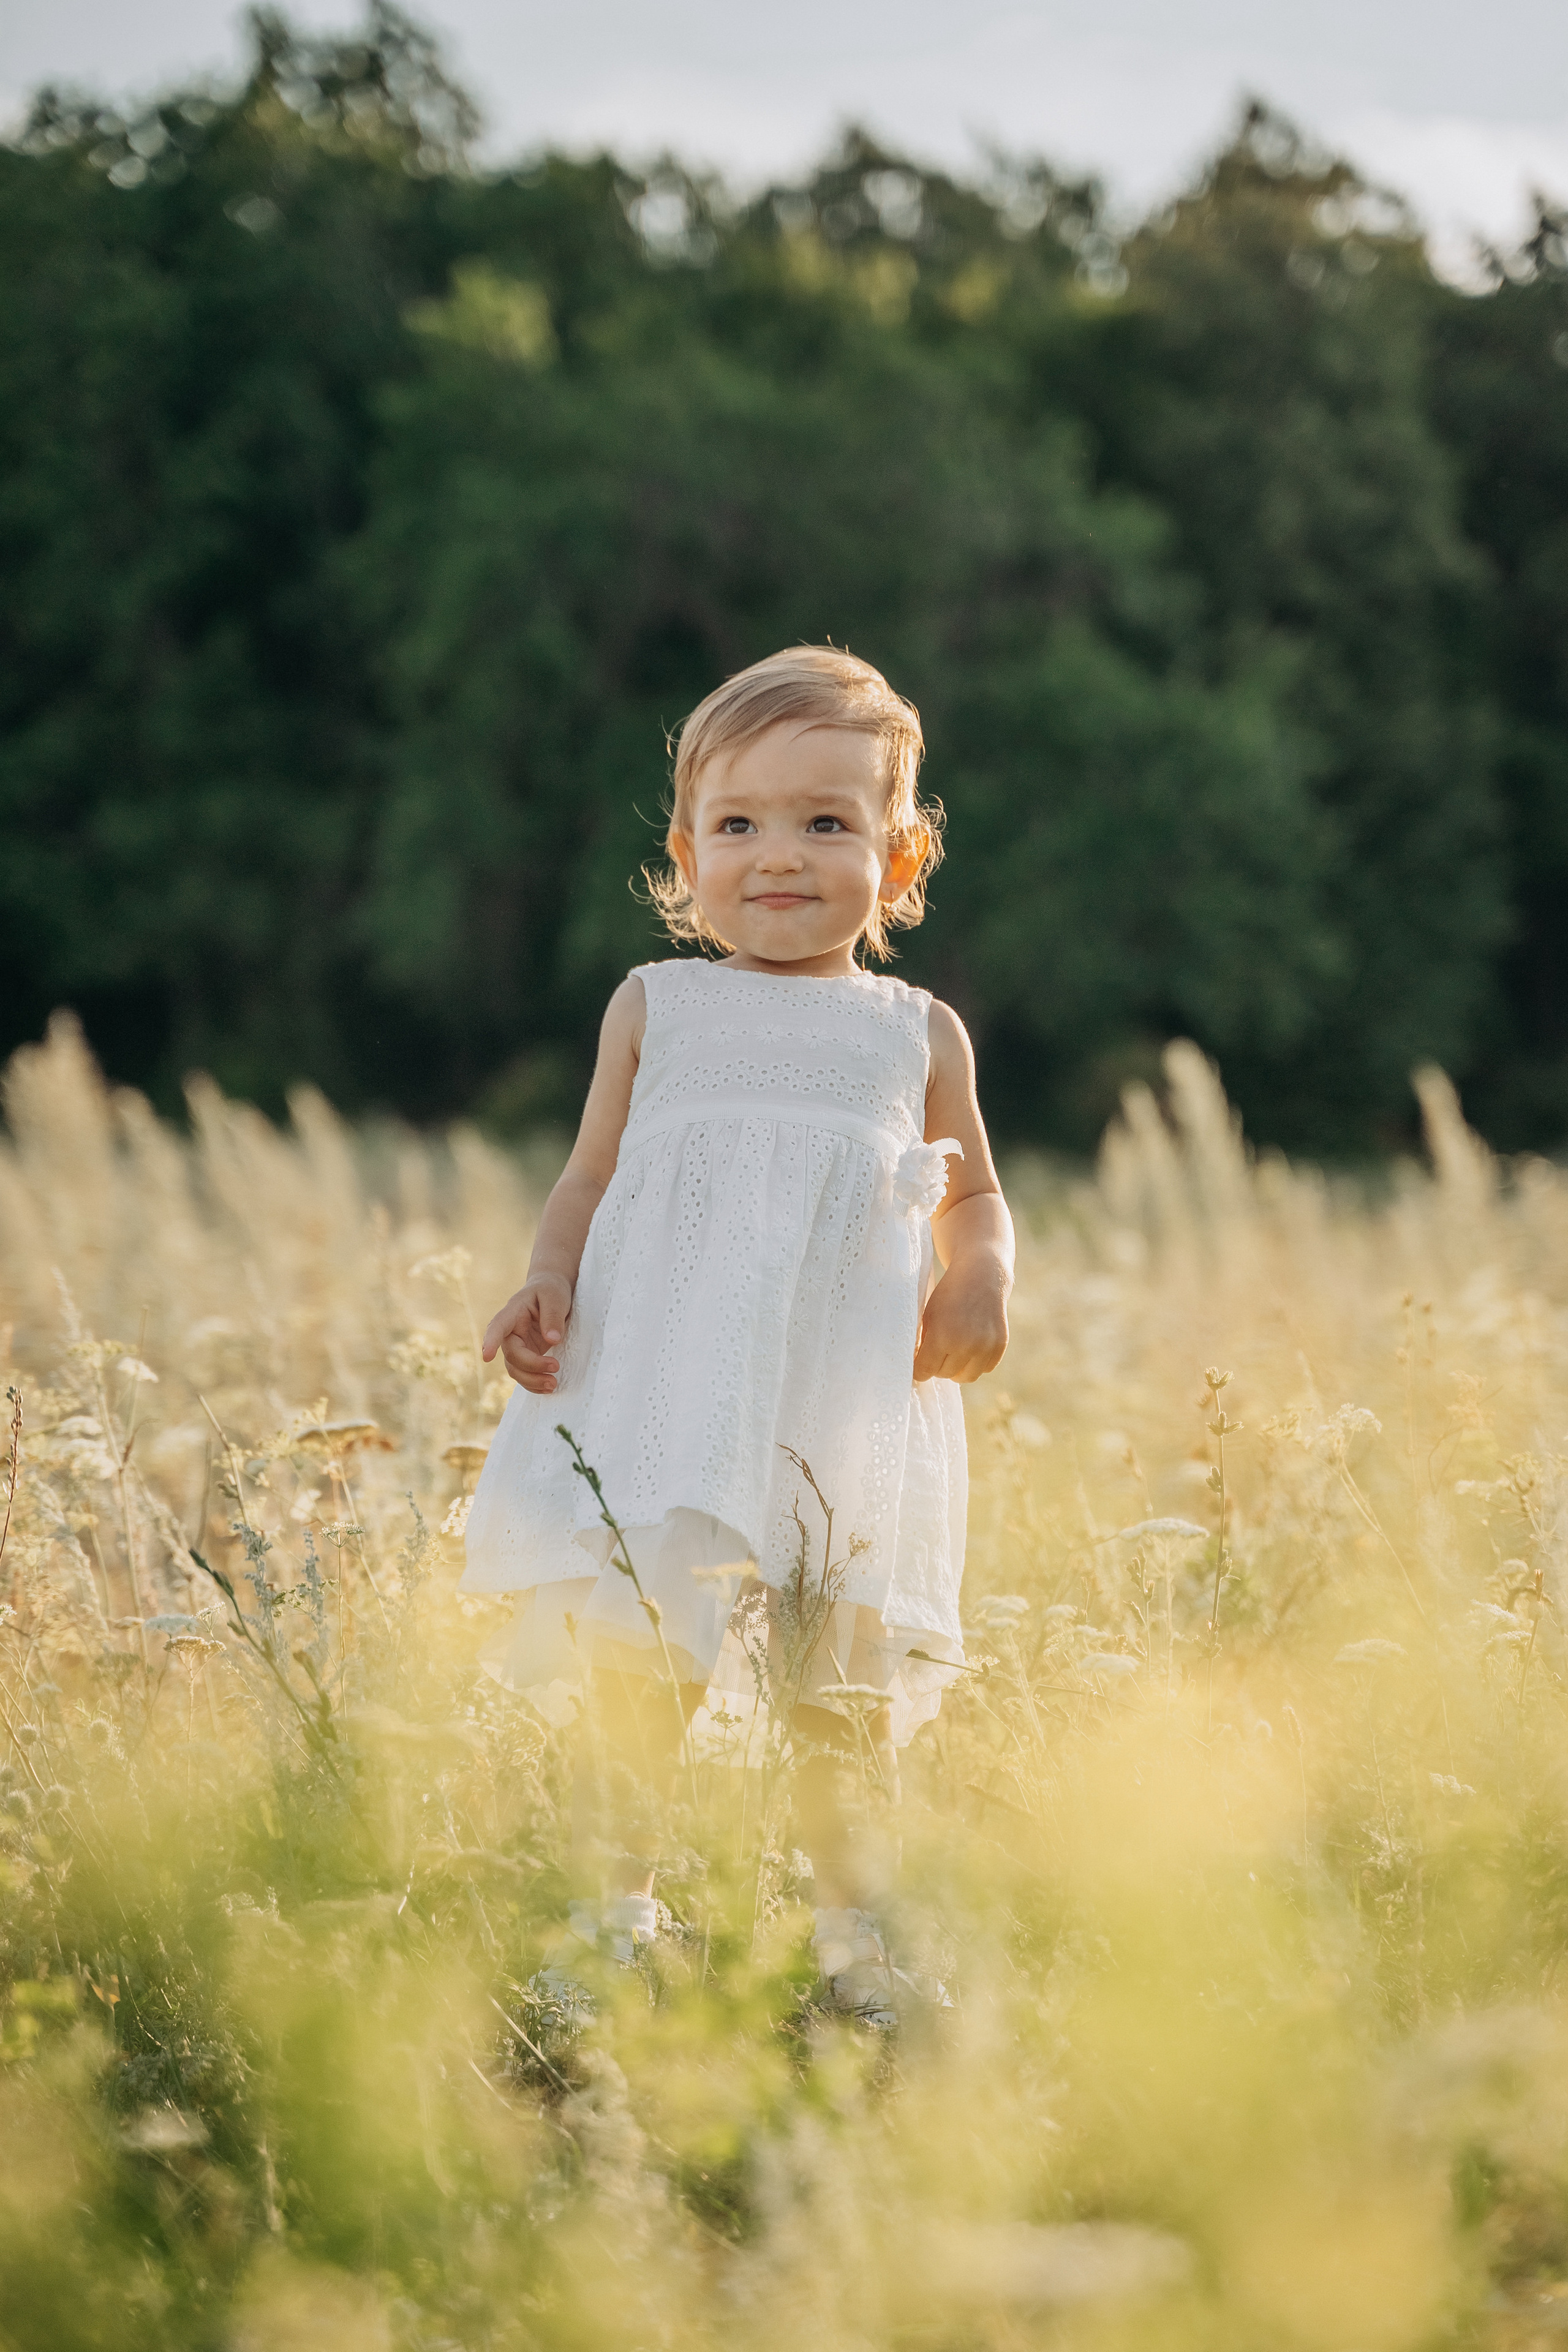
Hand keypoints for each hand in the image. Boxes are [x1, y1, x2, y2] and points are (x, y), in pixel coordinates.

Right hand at [482, 1274, 573, 1393]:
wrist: (551, 1292)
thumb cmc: (551, 1290)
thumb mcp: (555, 1296)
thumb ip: (553, 1316)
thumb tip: (552, 1340)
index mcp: (512, 1313)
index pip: (497, 1326)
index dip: (490, 1341)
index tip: (486, 1356)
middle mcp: (510, 1332)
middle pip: (512, 1355)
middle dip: (531, 1366)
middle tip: (556, 1367)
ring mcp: (518, 1346)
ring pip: (516, 1370)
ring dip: (532, 1381)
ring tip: (554, 1384)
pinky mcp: (527, 1355)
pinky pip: (524, 1374)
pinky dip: (534, 1384)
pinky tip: (548, 1387)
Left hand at [913, 1257, 1008, 1383]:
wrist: (982, 1276)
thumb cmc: (949, 1295)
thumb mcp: (928, 1316)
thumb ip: (923, 1343)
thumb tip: (918, 1369)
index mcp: (943, 1337)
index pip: (924, 1371)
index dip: (919, 1369)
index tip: (919, 1364)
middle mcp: (966, 1345)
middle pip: (944, 1375)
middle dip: (937, 1366)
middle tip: (937, 1352)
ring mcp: (986, 1347)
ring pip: (966, 1377)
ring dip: (957, 1369)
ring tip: (953, 1354)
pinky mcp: (1000, 1346)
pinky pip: (985, 1369)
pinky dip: (976, 1363)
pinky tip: (971, 1347)